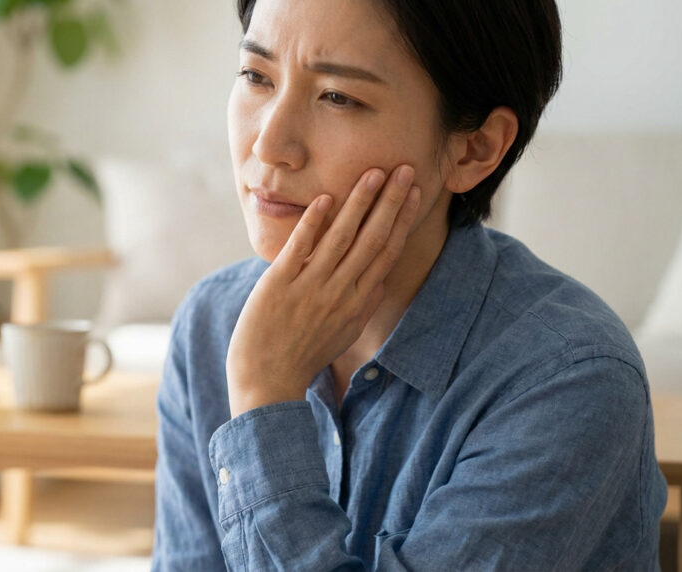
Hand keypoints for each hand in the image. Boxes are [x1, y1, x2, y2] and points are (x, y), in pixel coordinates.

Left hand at [226, 165, 421, 416]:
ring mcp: (310, 288)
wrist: (268, 380)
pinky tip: (325, 199)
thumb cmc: (303, 355)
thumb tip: (383, 280)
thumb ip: (364, 304)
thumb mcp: (344, 333)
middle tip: (404, 168)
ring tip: (372, 173)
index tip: (414, 192)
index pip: (387, 252)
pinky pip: (301, 249)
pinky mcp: (279, 285)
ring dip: (358, 203)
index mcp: (357, 302)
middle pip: (372, 239)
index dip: (402, 220)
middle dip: (390, 202)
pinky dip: (314, 224)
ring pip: (341, 238)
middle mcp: (340, 293)